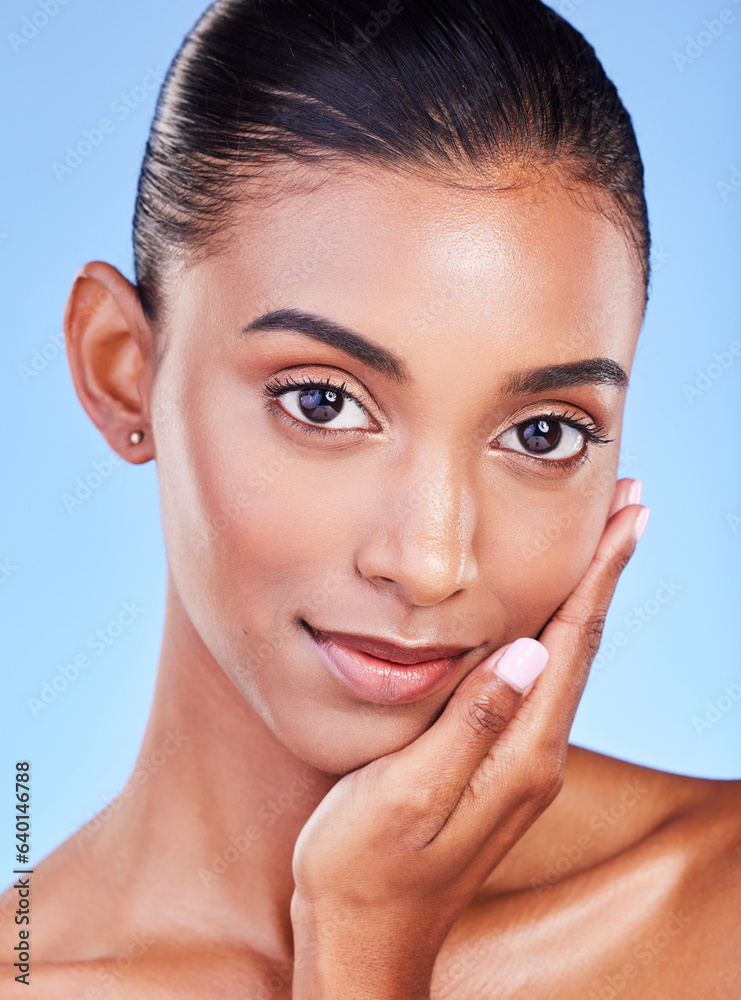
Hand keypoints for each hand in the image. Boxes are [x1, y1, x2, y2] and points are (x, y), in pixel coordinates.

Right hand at [290, 479, 648, 999]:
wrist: (365, 943)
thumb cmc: (367, 871)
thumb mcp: (405, 796)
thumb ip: (468, 725)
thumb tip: (528, 652)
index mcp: (519, 757)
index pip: (573, 645)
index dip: (601, 574)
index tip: (628, 516)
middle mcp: (534, 758)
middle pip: (583, 646)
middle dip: (607, 572)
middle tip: (630, 508)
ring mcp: (520, 767)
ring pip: (566, 663)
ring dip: (587, 598)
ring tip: (601, 547)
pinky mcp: (498, 770)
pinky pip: (541, 686)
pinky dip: (555, 634)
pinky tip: (547, 621)